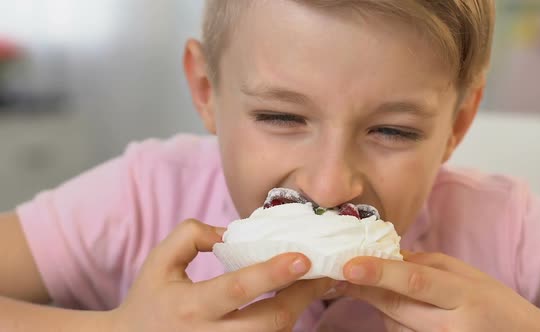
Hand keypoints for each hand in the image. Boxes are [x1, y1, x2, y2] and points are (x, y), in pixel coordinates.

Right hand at [110, 219, 332, 331]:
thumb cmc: (149, 299)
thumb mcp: (160, 260)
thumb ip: (193, 235)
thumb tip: (233, 232)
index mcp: (190, 306)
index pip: (237, 289)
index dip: (272, 274)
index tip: (302, 257)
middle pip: (267, 323)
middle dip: (302, 298)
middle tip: (324, 273)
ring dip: (297, 312)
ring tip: (315, 287)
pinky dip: (282, 327)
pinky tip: (293, 308)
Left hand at [340, 251, 539, 331]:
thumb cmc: (498, 305)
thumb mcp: (469, 276)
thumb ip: (427, 265)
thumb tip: (386, 258)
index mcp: (465, 296)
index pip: (415, 282)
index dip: (380, 273)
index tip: (349, 265)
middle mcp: (453, 326)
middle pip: (396, 307)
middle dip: (365, 288)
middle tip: (341, 273)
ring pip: (394, 324)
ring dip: (385, 306)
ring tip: (398, 294)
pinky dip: (398, 322)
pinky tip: (413, 314)